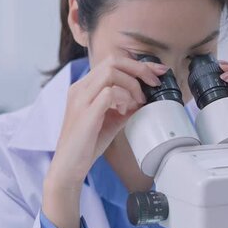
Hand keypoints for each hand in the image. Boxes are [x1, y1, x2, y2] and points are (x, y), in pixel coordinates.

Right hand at [48, 55, 168, 186]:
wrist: (69, 166)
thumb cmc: (87, 144)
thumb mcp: (111, 120)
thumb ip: (126, 106)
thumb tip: (145, 98)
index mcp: (85, 87)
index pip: (113, 62)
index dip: (139, 64)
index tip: (158, 71)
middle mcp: (80, 88)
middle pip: (113, 61)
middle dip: (139, 69)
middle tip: (154, 83)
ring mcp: (81, 98)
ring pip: (111, 72)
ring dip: (132, 85)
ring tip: (137, 102)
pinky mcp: (85, 112)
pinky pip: (109, 92)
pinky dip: (123, 98)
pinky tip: (125, 111)